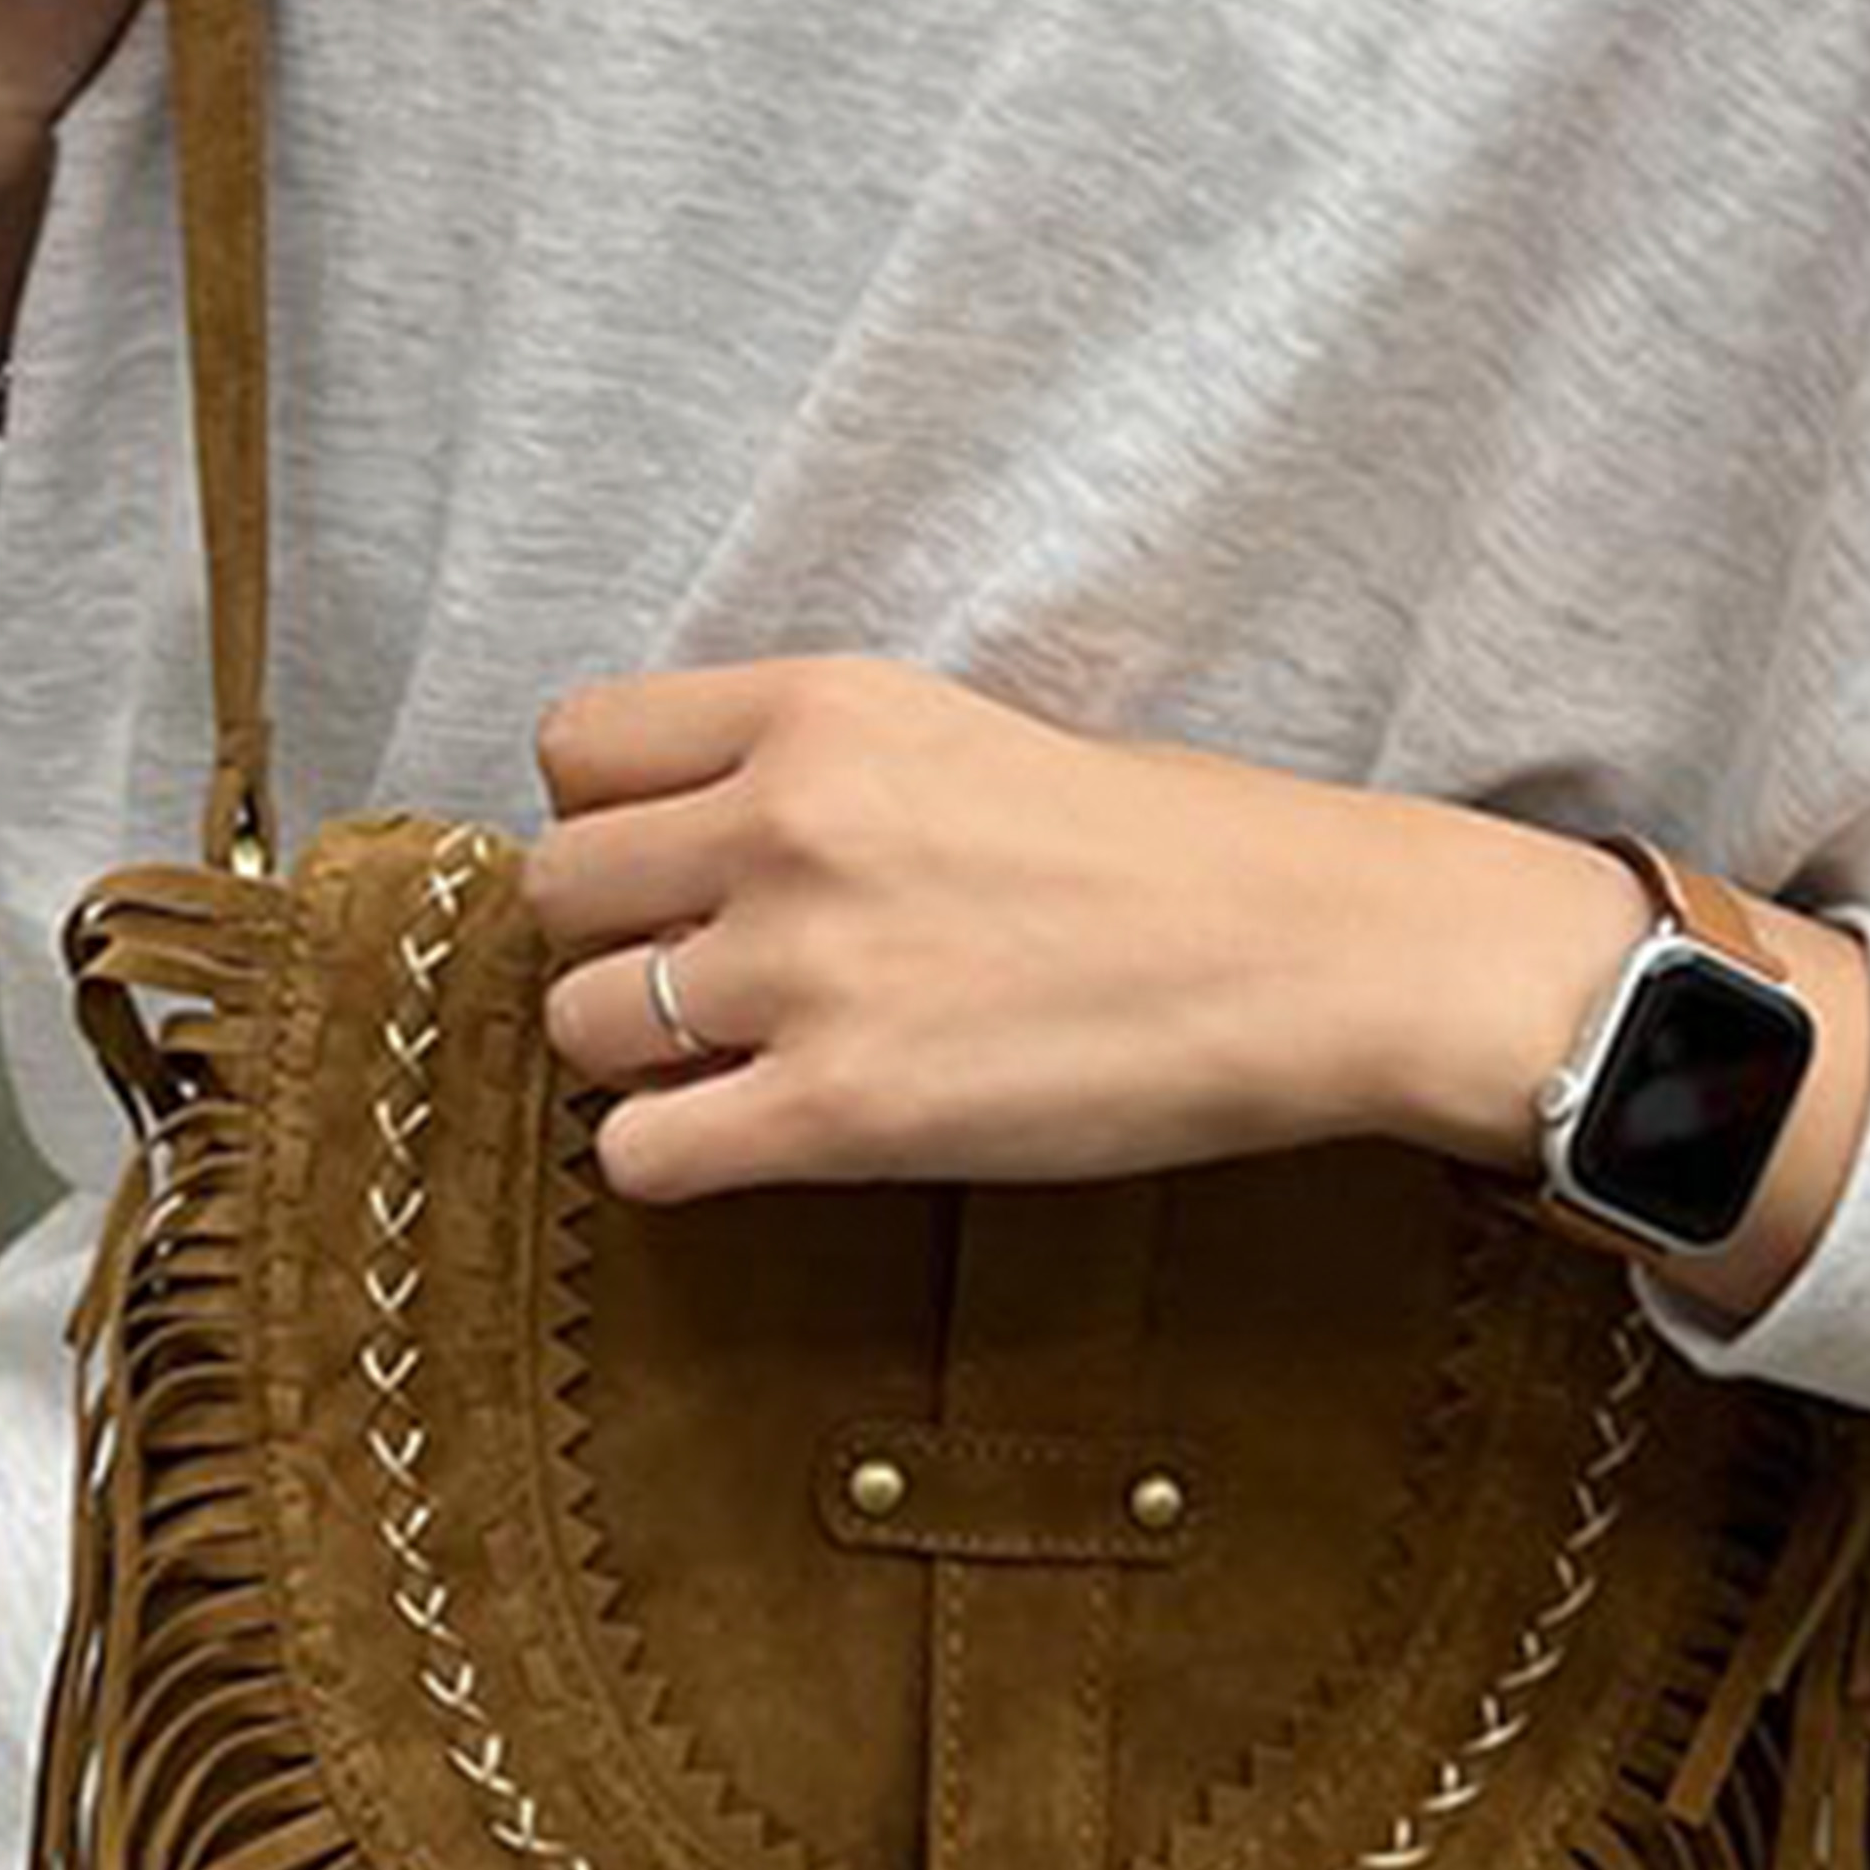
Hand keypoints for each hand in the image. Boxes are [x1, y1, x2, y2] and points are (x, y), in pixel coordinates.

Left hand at [524, 654, 1650, 1208]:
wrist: (1312, 954)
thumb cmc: (1177, 851)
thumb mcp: (968, 734)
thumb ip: (818, 771)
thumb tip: (699, 842)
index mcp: (819, 707)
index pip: (576, 745)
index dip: (609, 819)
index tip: (669, 867)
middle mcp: (786, 823)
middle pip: (557, 890)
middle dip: (614, 942)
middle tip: (706, 980)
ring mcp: (806, 972)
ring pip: (579, 1025)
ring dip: (640, 1059)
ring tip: (739, 1066)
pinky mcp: (840, 1115)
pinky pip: (640, 1156)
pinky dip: (675, 1161)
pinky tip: (758, 1144)